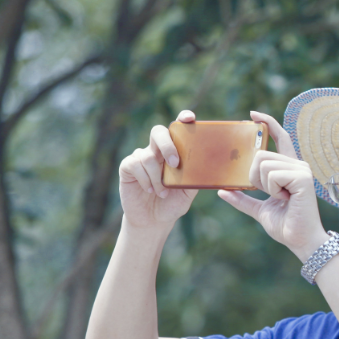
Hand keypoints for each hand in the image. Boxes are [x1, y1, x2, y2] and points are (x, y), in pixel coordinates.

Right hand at [118, 110, 196, 228]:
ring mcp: (141, 157)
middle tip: (175, 163)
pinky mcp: (127, 167)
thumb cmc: (173, 203)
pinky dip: (146, 179)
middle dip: (167, 145)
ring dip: (157, 177)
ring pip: (147, 155)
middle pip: (158, 132)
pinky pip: (135, 164)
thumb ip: (195, 177)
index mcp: (174, 152)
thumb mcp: (188, 191)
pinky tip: (150, 190)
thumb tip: (210, 168)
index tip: (189, 118)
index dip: (182, 119)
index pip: (177, 129)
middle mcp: (157, 150)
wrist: (153, 220)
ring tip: (162, 193)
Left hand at [217, 111, 327, 258]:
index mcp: (289, 168)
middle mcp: (297, 164)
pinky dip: (272, 190)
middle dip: (255, 177)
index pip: (280, 137)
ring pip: (264, 164)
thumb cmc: (286, 226)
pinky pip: (272, 175)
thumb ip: (243, 199)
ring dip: (264, 185)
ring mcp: (301, 169)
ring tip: (280, 198)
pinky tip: (285, 199)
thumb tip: (222, 191)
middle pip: (261, 155)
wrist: (300, 241)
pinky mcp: (302, 177)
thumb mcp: (259, 210)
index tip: (253, 114)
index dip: (267, 123)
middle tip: (270, 194)